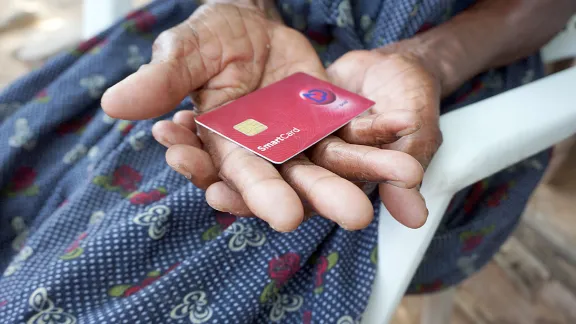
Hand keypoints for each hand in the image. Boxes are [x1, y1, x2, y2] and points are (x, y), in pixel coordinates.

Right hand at [102, 3, 423, 230]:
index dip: (220, 179)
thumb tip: (115, 105)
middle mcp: (259, 153)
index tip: (221, 190)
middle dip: (288, 199)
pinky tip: (400, 159)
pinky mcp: (324, 130)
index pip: (216, 167)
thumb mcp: (188, 48)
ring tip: (366, 205)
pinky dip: (374, 153)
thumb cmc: (214, 36)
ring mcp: (295, 144)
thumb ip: (163, 78)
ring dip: (342, 187)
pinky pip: (351, 144)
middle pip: (273, 182)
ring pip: (318, 171)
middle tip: (297, 218)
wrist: (256, 21)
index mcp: (218, 142)